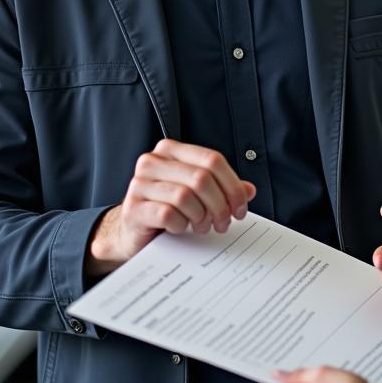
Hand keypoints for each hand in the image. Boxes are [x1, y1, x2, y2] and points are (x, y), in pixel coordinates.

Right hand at [86, 140, 255, 275]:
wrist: (133, 232)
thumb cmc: (167, 208)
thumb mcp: (197, 194)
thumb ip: (222, 188)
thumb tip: (249, 190)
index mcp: (171, 150)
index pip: (212, 159)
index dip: (232, 185)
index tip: (240, 208)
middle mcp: (153, 161)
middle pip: (201, 178)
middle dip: (220, 205)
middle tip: (224, 223)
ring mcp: (139, 184)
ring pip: (185, 196)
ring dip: (201, 217)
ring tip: (202, 227)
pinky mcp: (133, 208)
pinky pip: (167, 214)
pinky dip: (181, 224)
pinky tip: (181, 228)